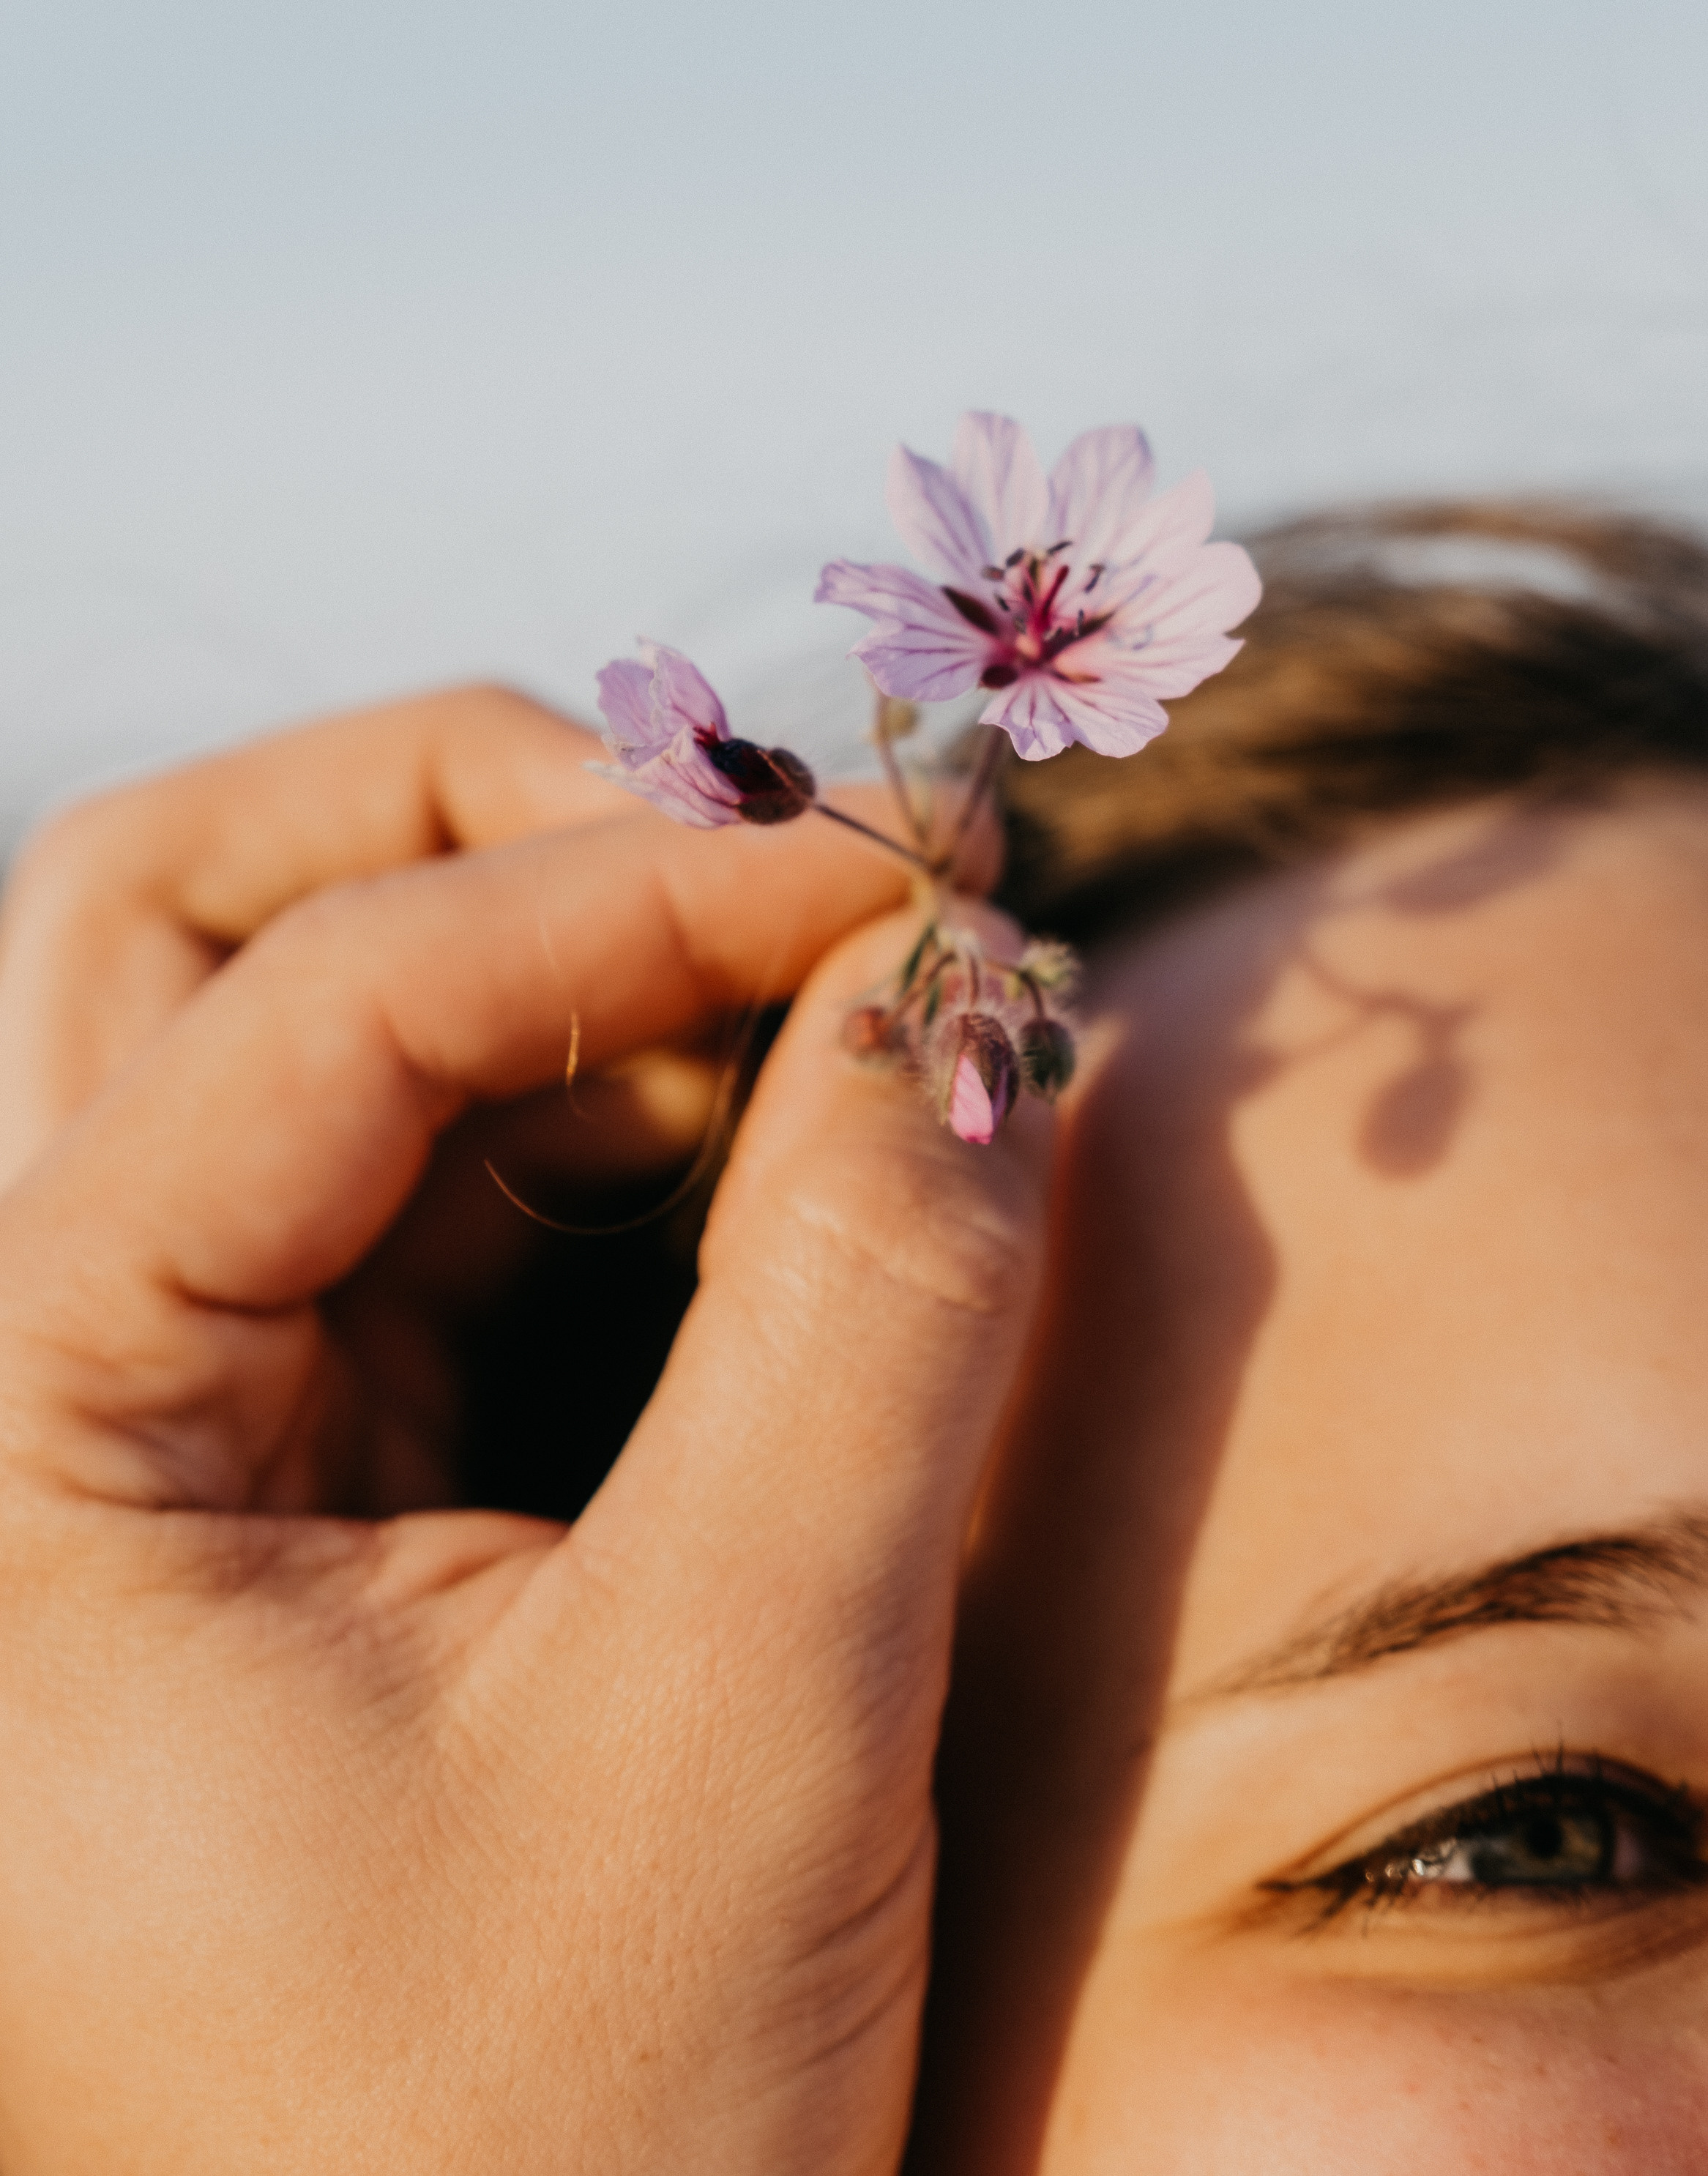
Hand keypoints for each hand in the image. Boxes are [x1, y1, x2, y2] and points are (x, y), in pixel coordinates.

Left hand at [0, 690, 1049, 2173]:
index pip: (290, 1013)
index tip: (889, 872)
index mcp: (17, 1450)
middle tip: (759, 848)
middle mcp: (45, 1391)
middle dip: (481, 824)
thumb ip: (866, 1321)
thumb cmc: (543, 2162)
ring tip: (825, 998)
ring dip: (579, 963)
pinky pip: (432, 1183)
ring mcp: (175, 1415)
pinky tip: (788, 1141)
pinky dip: (616, 1108)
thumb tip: (971, 999)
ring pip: (310, 1028)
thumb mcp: (741, 1721)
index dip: (611, 891)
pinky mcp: (315, 1461)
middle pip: (179, 923)